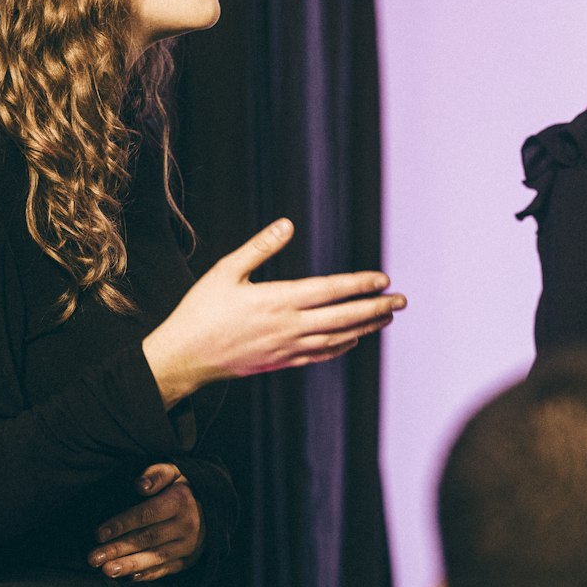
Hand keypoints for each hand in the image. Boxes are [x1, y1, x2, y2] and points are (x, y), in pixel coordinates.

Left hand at [87, 463, 204, 580]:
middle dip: (118, 549)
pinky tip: (129, 578)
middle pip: (147, 539)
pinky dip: (148, 575)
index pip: (146, 515)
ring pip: (156, 557)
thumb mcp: (173, 472)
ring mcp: (189, 545)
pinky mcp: (190, 560)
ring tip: (106, 571)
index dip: (121, 524)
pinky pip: (167, 569)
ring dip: (129, 565)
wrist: (215, 507)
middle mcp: (187, 526)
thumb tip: (139, 485)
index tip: (98, 534)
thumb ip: (156, 474)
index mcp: (180, 502)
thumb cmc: (184, 487)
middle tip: (92, 559)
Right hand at [142, 219, 405, 406]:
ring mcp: (287, 348)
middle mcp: (288, 327)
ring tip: (386, 318)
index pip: (330, 291)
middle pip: (343, 317)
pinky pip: (320, 356)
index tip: (383, 279)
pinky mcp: (280, 362)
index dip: (359, 285)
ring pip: (337, 339)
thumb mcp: (225, 271)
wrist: (185, 357)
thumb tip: (287, 224)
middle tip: (401, 301)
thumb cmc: (202, 310)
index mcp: (277, 300)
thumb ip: (259, 247)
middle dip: (375, 308)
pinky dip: (342, 347)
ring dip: (365, 327)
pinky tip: (354, 339)